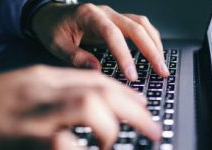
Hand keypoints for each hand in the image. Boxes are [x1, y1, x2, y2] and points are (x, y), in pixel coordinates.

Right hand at [0, 65, 159, 148]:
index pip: (98, 80)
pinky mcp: (19, 137)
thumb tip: (98, 101)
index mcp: (45, 78)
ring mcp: (31, 113)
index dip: (128, 95)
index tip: (144, 108)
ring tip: (112, 145)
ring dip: (109, 127)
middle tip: (152, 128)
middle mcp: (42, 90)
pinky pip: (60, 143)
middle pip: (100, 91)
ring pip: (85, 107)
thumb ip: (60, 92)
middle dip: (134, 110)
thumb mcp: (27, 88)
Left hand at [32, 3, 169, 80]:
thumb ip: (76, 57)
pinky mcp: (117, 21)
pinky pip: (139, 27)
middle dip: (151, 50)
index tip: (131, 75)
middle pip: (135, 27)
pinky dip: (150, 39)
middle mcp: (105, 12)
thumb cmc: (52, 28)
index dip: (124, 55)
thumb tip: (97, 70)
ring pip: (142, 25)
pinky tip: (155, 53)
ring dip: (154, 44)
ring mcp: (113, 15)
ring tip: (162, 64)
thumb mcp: (56, 44)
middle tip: (160, 71)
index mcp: (89, 15)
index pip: (113, 34)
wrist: (49, 15)